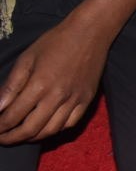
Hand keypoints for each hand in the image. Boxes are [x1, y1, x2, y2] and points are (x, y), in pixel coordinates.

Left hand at [0, 19, 111, 144]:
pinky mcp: (86, 99)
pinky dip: (54, 130)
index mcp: (39, 84)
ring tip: (20, 136)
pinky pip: (69, 124)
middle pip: (30, 129)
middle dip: (11, 138)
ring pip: (50, 130)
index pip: (13, 116)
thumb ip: (11, 85)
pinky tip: (45, 127)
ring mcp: (74, 100)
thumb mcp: (27, 58)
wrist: (90, 32)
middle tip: (2, 138)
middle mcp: (57, 96)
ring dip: (31, 138)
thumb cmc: (55, 42)